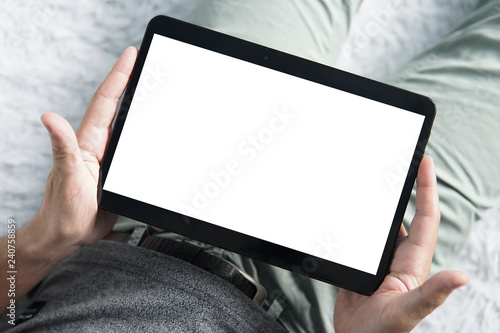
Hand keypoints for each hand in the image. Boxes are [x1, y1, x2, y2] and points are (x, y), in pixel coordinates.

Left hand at [35, 46, 137, 255]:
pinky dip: (147, 136)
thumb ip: (63, 148)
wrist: (69, 234)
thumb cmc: (64, 210)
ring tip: (157, 89)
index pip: (106, 101)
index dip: (119, 76)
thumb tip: (49, 117)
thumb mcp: (67, 177)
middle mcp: (100, 144)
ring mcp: (111, 157)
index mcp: (89, 141)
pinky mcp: (120, 171)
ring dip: (142, 107)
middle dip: (133, 82)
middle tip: (148, 62)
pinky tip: (158, 133)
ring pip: (129, 126)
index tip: (132, 55)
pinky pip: (136, 148)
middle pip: (119, 107)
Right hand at [334, 156, 468, 332]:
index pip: (425, 219)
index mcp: (412, 264)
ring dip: (381, 203)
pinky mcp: (361, 266)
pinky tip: (347, 211)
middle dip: (408, 188)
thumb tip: (463, 277)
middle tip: (402, 161)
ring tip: (374, 179)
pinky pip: (360, 237)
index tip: (425, 162)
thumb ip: (431, 294)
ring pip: (383, 225)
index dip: (427, 190)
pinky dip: (356, 221)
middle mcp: (398, 259)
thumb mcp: (407, 312)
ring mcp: (379, 262)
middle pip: (406, 215)